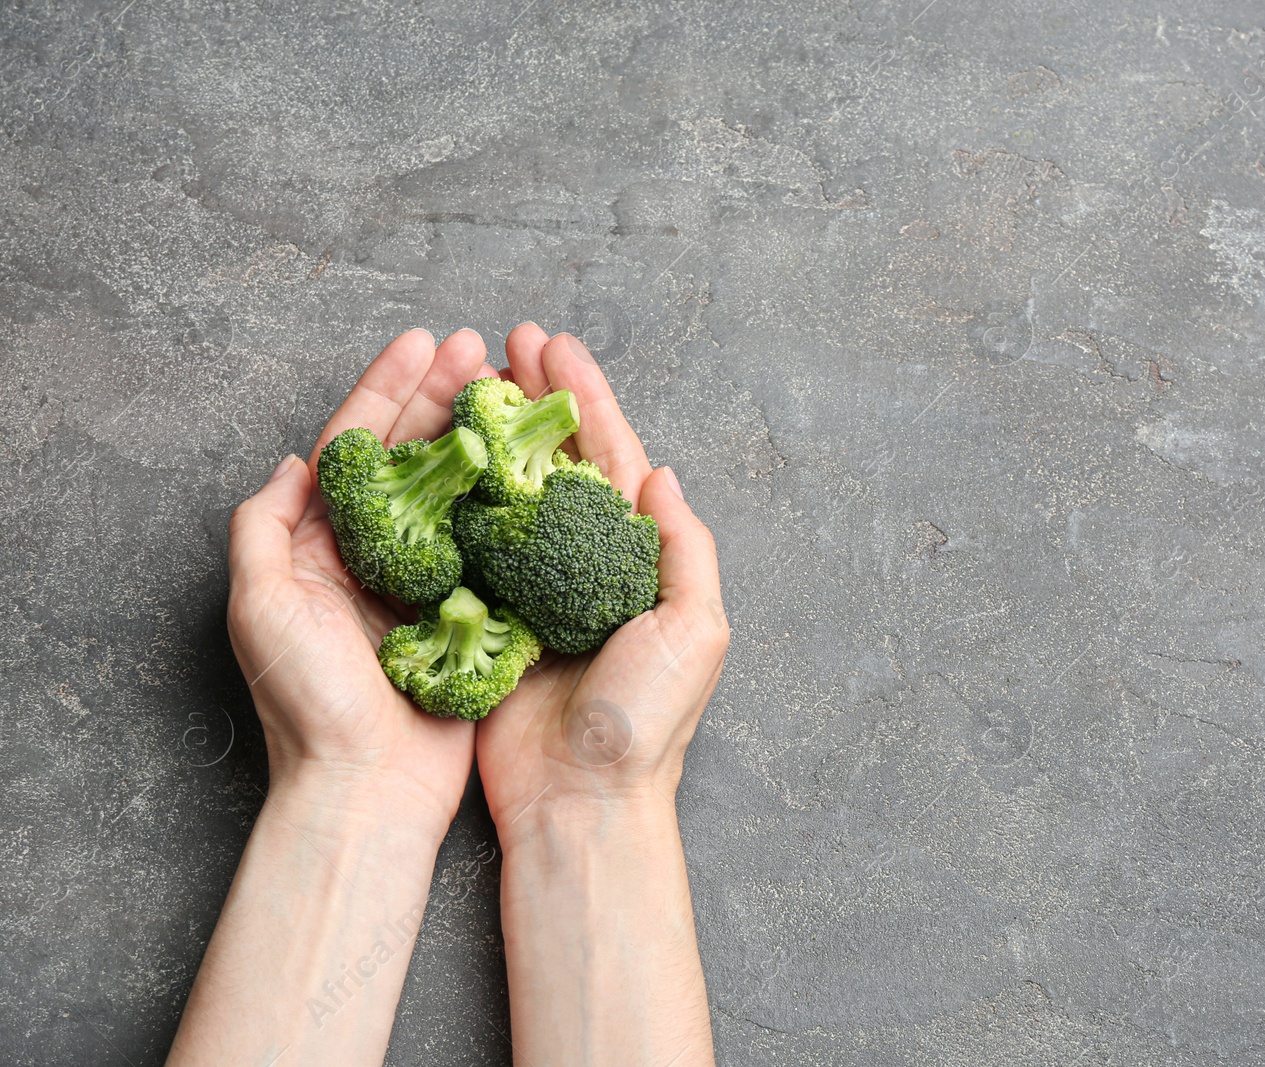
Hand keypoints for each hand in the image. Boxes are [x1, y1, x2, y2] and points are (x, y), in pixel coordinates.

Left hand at [226, 327, 497, 830]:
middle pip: (412, 457)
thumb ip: (265, 530)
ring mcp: (424, 583)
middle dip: (443, 396)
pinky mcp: (468, 613)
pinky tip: (536, 467)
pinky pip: (492, 544)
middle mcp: (373, 556)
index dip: (388, 389)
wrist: (366, 791)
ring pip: (457, 491)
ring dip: (482, 438)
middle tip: (483, 349)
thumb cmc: (308, 707)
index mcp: (320, 546)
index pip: (356, 447)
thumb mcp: (262, 608)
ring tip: (514, 391)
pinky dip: (511, 502)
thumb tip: (295, 464)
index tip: (425, 342)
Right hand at [476, 325, 730, 834]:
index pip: (613, 457)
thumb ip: (684, 550)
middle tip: (506, 340)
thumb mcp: (694, 632)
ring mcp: (533, 586)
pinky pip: (468, 544)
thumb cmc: (646, 724)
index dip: (585, 399)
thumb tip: (661, 475)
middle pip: (558, 461)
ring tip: (467, 380)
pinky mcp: (486, 617)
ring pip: (510, 491)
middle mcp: (586, 563)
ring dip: (491, 435)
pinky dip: (453, 498)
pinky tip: (433, 457)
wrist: (581, 803)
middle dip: (536, 399)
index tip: (552, 347)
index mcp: (638, 559)